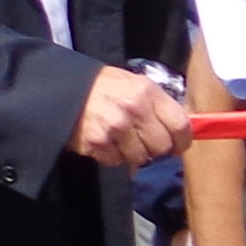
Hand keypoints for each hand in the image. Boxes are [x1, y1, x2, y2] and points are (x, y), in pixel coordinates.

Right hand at [70, 66, 187, 164]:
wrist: (63, 89)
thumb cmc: (104, 87)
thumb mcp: (135, 85)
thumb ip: (158, 107)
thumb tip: (179, 132)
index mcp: (148, 92)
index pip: (180, 124)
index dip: (182, 140)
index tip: (178, 145)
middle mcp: (134, 110)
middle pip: (161, 146)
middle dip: (155, 148)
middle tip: (145, 142)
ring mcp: (115, 127)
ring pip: (139, 157)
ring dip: (133, 153)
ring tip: (121, 139)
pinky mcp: (97, 142)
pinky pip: (115, 161)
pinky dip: (112, 156)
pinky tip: (105, 141)